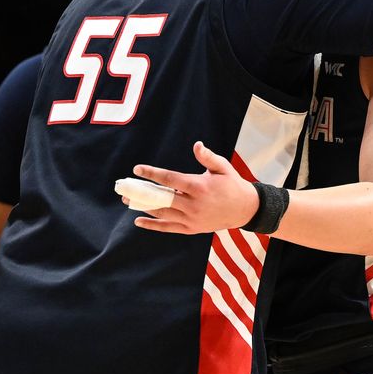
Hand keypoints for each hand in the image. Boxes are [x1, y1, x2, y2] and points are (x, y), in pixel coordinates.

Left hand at [127, 141, 258, 234]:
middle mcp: (194, 204)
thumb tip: (196, 145)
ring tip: (129, 201)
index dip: (152, 174)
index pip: (170, 179)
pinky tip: (139, 221)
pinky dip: (153, 225)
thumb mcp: (223, 167)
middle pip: (162, 198)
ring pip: (163, 213)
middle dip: (142, 193)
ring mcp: (192, 218)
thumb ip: (207, 157)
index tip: (138, 169)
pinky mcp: (192, 229)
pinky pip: (169, 228)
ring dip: (144, 207)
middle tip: (126, 189)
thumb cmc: (233, 184)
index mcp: (200, 187)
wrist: (246, 209)